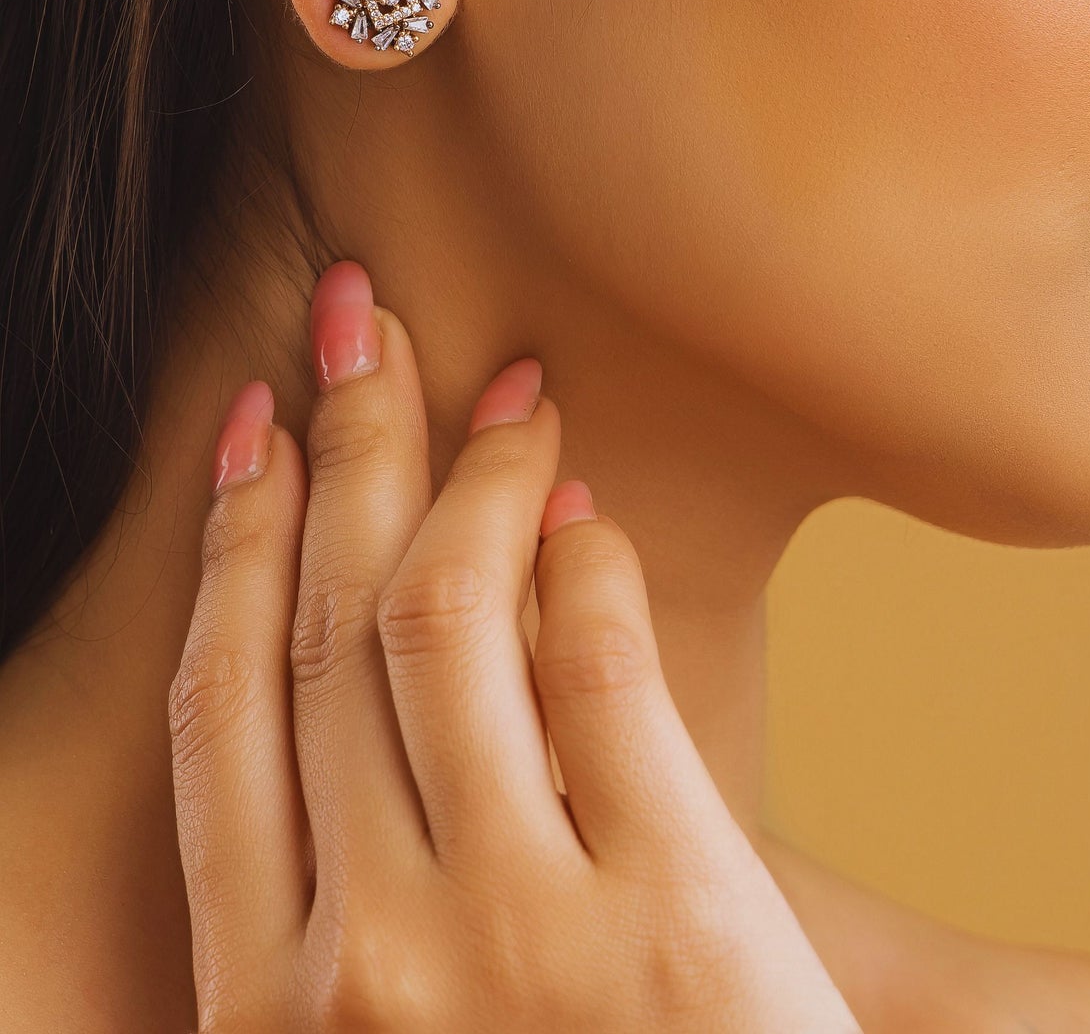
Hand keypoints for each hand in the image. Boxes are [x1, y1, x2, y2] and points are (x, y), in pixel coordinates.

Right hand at [171, 261, 858, 1030]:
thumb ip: (348, 907)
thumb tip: (354, 664)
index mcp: (264, 1011)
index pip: (223, 711)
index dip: (235, 540)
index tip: (256, 421)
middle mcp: (364, 967)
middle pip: (328, 632)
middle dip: (341, 446)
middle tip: (361, 320)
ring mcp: (513, 942)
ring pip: (446, 620)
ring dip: (468, 473)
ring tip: (503, 390)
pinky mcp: (672, 922)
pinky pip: (600, 678)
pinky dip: (583, 566)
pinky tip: (586, 506)